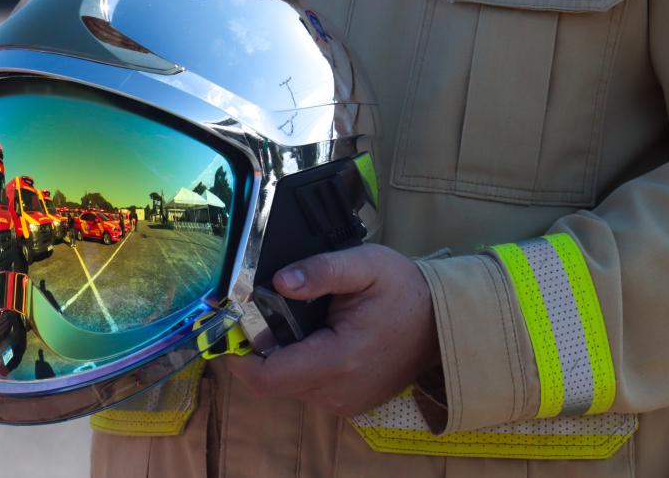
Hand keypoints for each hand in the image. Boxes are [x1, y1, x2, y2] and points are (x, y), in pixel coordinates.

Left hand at [225, 244, 439, 416]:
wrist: (442, 321)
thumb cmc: (404, 290)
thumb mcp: (365, 264)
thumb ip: (321, 271)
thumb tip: (281, 281)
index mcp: (339, 360)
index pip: (268, 377)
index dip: (238, 358)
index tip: (226, 332)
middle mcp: (338, 391)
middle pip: (274, 380)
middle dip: (260, 350)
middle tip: (262, 313)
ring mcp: (344, 402)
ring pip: (289, 385)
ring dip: (281, 356)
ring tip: (294, 320)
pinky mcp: (349, 403)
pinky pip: (308, 388)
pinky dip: (301, 364)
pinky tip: (313, 336)